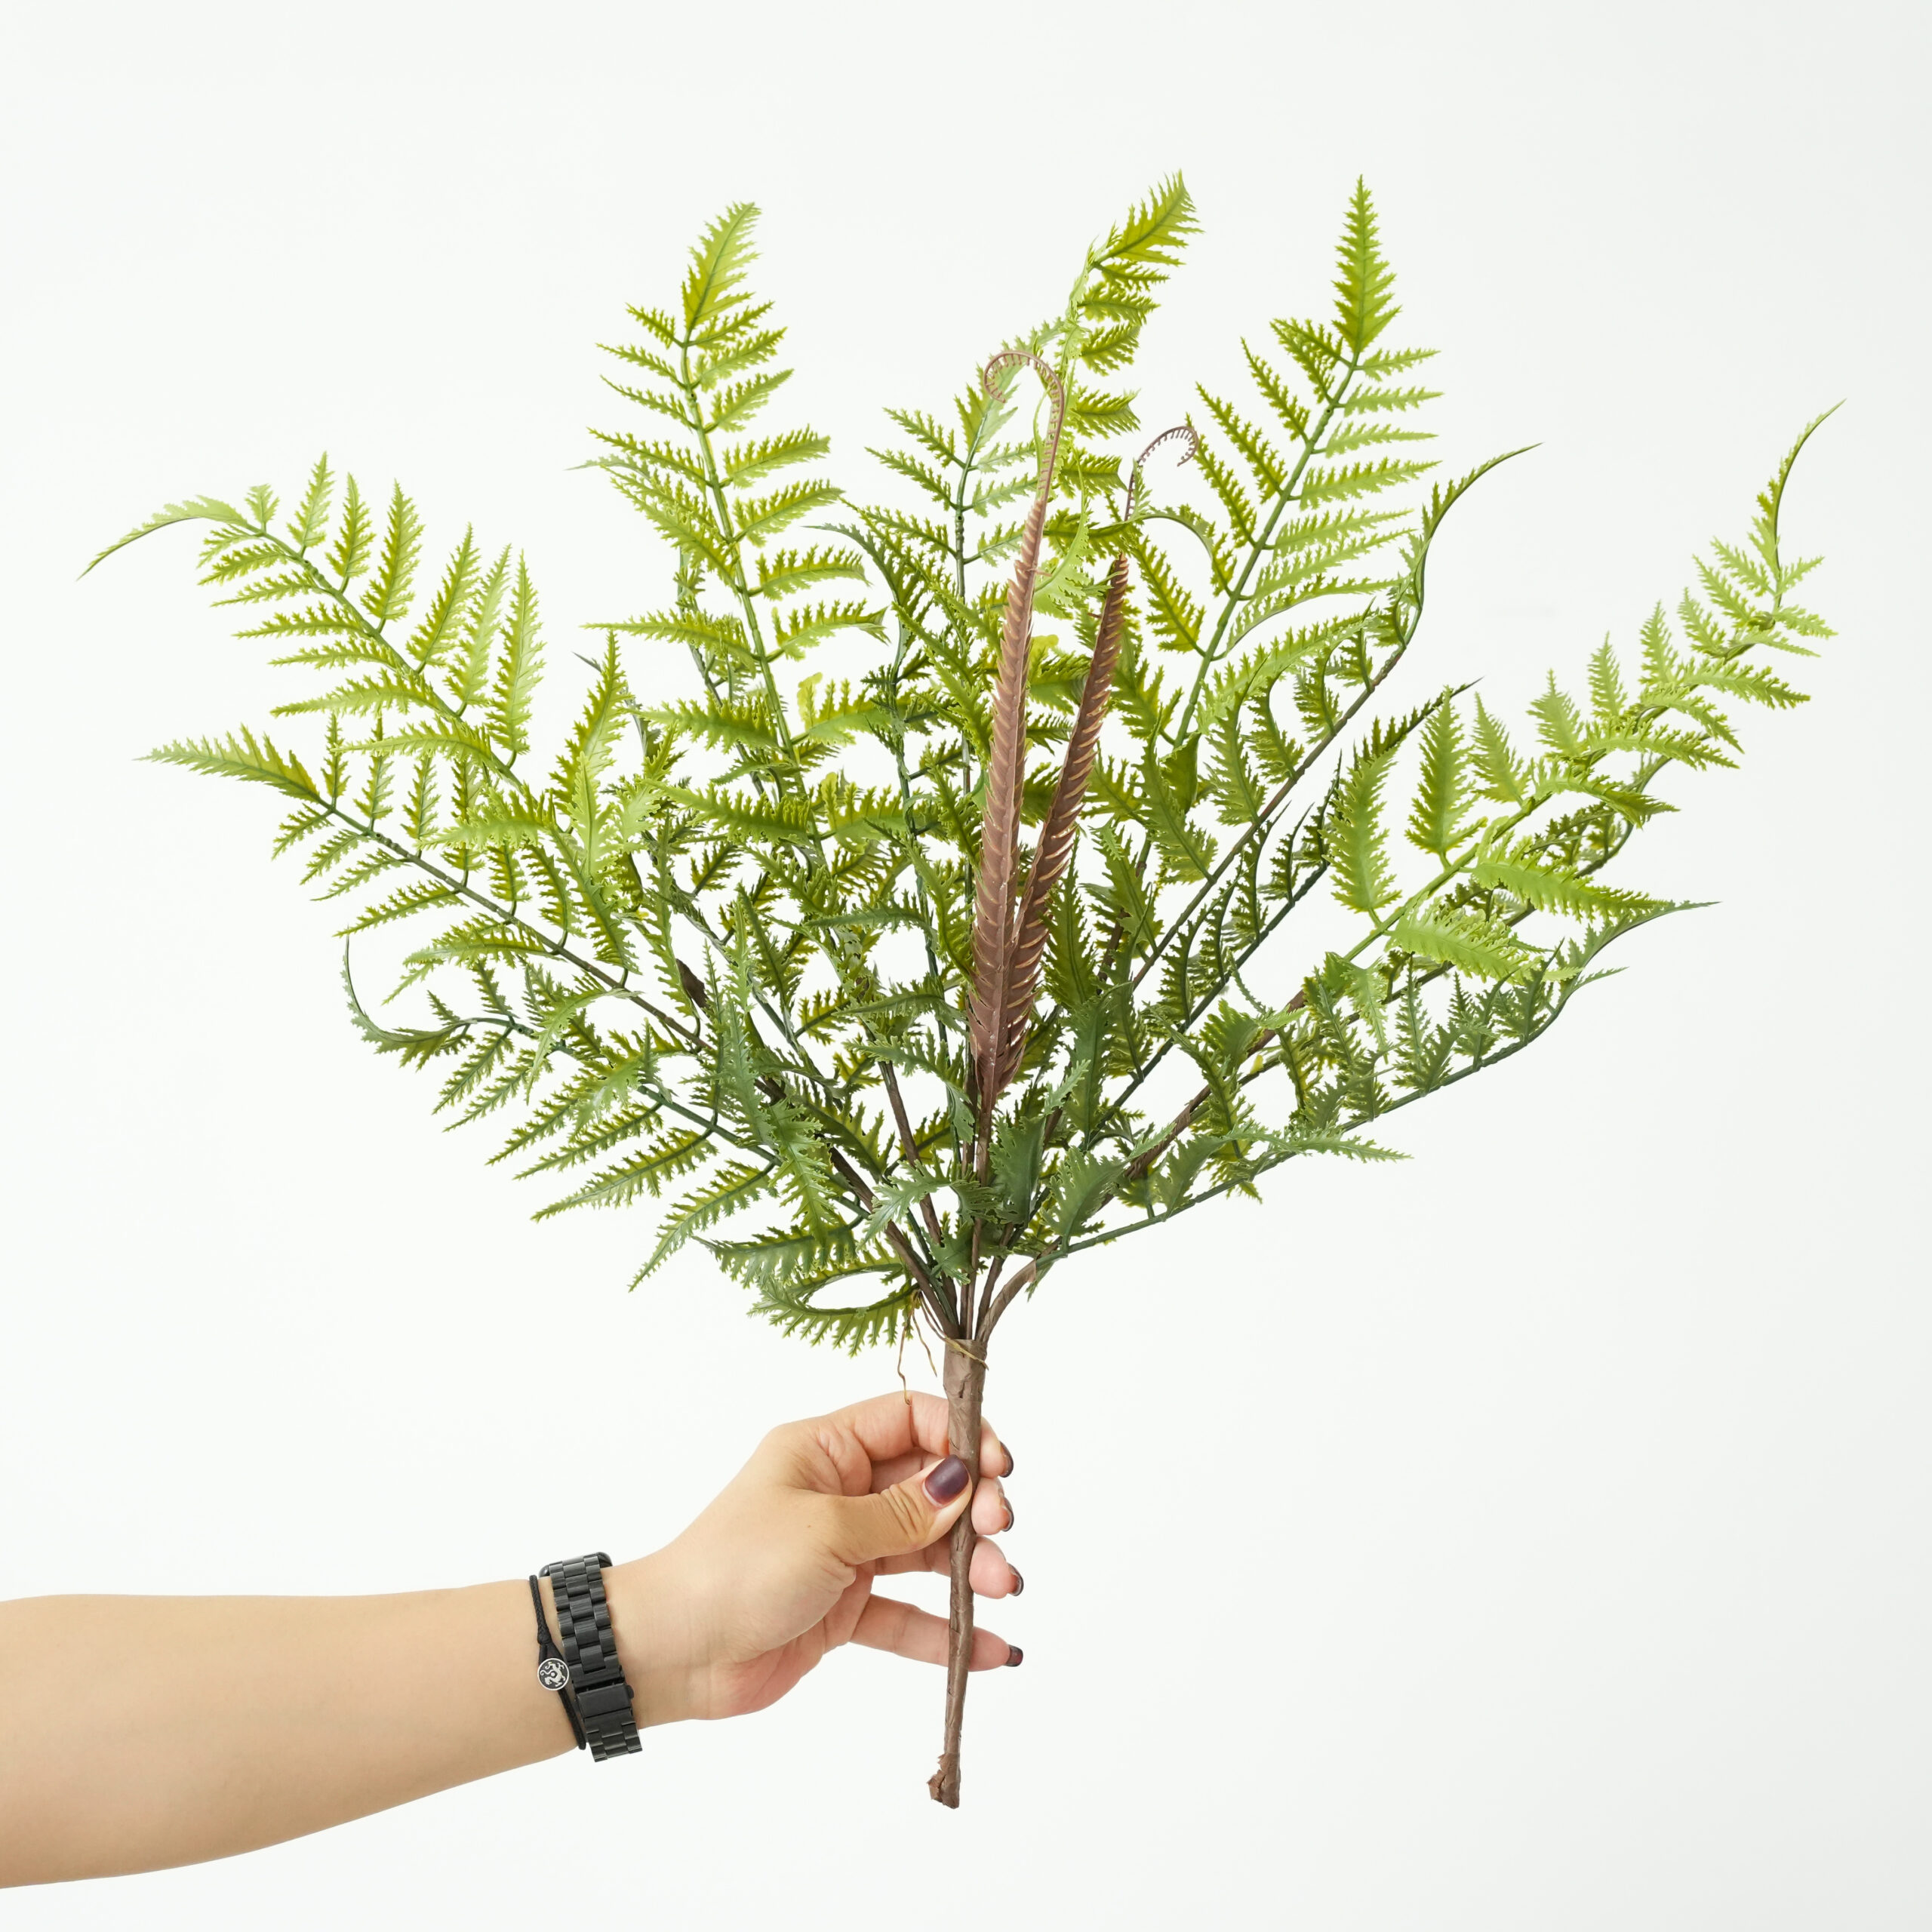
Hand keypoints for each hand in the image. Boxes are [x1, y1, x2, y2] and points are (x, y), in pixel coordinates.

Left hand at [603, 1391, 1019, 1724]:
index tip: (1000, 1468)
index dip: (961, 1437)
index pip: (909, 1420)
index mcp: (824, 1450)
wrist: (674, 1653)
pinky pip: (907, 1615)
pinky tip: (990, 1650)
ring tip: (1003, 1588)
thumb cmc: (735, 1568)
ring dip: (970, 1568)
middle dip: (973, 1507)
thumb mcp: (826, 1530)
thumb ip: (902, 1512)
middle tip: (999, 1533)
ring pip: (925, 1551)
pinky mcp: (843, 1610)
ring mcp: (844, 1553)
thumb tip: (963, 1480)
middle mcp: (839, 1493)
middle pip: (929, 1486)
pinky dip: (947, 1631)